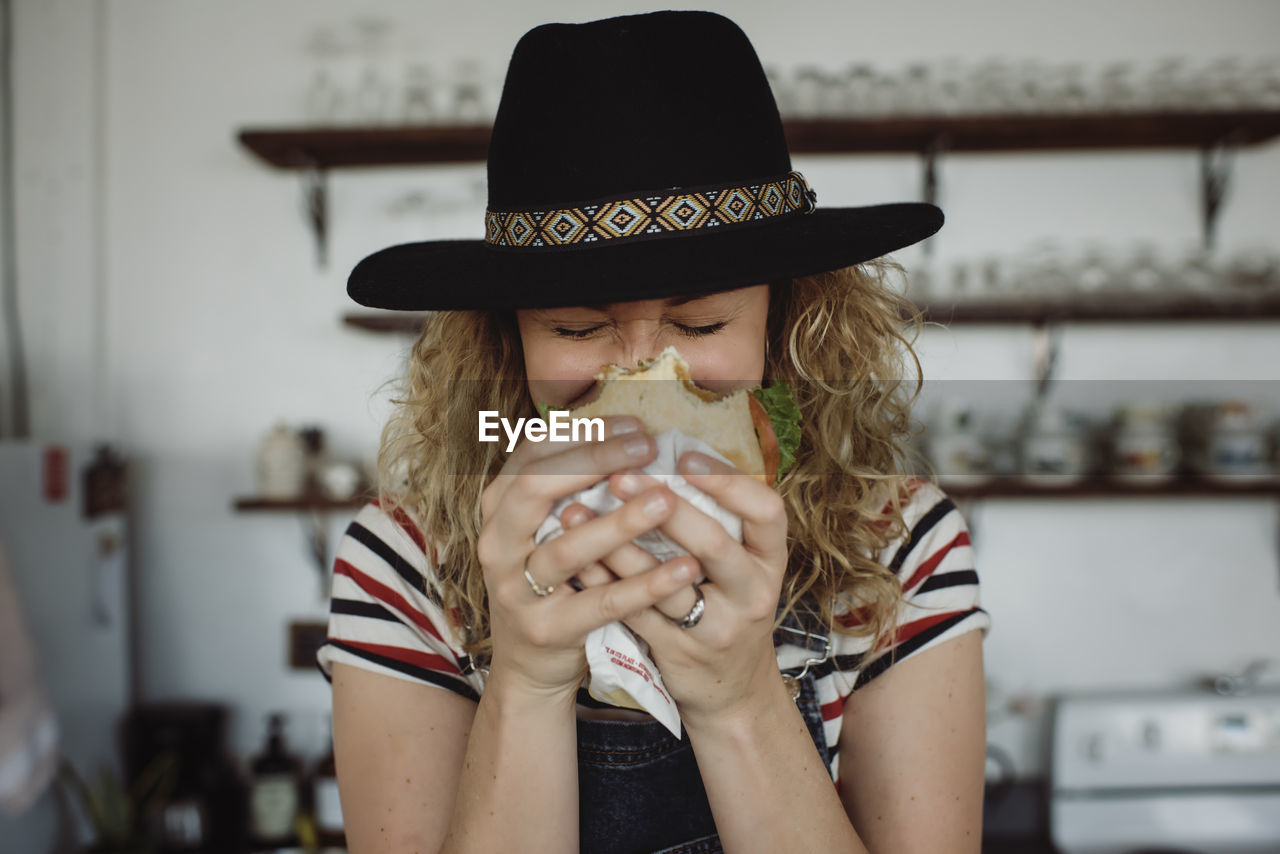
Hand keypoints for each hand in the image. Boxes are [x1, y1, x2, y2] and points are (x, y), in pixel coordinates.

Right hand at [476, 417, 697, 701]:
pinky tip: (686, 568)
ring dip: (621, 522)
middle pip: (536, 487)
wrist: (530, 667)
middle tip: (649, 448)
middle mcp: (498, 544)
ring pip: (568, 549)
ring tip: (668, 500)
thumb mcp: (544, 530)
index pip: (532, 453)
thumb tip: (631, 431)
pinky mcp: (549, 630)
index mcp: (498, 510)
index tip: (633, 424)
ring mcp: (519, 590)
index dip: (582, 433)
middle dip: (595, 461)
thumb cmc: (553, 582)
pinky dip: (646, 585)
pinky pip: (602, 602)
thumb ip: (570, 487)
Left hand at [562, 451, 789, 721]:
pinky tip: (574, 557)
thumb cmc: (729, 606)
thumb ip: (717, 518)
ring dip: (619, 544)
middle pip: (715, 545)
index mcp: (771, 561)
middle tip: (621, 474)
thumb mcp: (743, 565)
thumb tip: (664, 452)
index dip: (728, 481)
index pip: (767, 511)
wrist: (732, 691)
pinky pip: (635, 613)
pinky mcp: (678, 653)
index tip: (683, 456)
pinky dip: (603, 582)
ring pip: (667, 584)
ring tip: (575, 509)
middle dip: (667, 506)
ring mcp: (716, 629)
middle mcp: (752, 594)